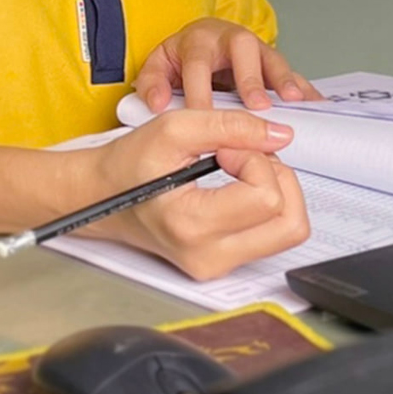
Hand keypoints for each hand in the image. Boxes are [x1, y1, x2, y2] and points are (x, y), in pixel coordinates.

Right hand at [86, 109, 309, 279]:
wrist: (102, 196)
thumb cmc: (129, 165)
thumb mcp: (175, 128)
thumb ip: (231, 126)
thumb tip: (280, 136)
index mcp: (192, 226)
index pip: (266, 197)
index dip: (255, 159)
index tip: (225, 149)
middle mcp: (208, 257)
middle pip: (290, 223)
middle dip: (279, 178)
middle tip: (245, 159)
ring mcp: (217, 266)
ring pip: (289, 231)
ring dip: (278, 191)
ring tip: (243, 172)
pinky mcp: (223, 265)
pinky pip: (273, 236)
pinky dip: (267, 206)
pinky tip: (239, 188)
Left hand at [136, 18, 322, 111]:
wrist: (200, 43)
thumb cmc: (180, 60)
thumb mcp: (158, 66)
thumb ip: (152, 83)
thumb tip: (157, 103)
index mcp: (197, 40)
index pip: (198, 65)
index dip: (201, 92)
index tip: (204, 118)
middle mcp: (228, 38)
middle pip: (242, 48)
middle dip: (250, 78)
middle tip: (258, 107)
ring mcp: (254, 48)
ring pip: (271, 56)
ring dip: (283, 79)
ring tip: (294, 101)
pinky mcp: (272, 61)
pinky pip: (291, 72)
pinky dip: (303, 88)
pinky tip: (314, 104)